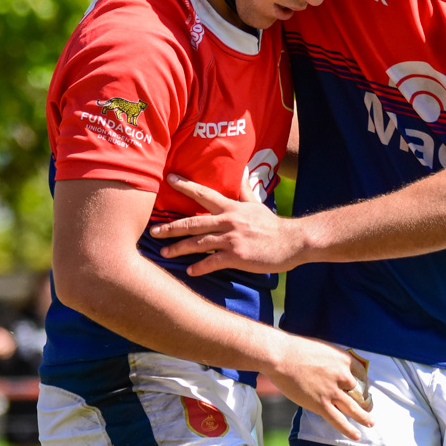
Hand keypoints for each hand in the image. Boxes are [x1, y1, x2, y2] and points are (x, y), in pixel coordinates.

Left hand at [150, 174, 308, 275]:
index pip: (204, 193)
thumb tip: (242, 173)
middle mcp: (228, 221)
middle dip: (171, 227)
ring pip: (198, 243)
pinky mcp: (237, 256)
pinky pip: (212, 262)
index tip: (169, 179)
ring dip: (179, 248)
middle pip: (193, 222)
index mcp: (231, 208)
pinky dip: (200, 267)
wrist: (293, 241)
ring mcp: (232, 239)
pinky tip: (190, 271)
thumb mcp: (257, 205)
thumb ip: (245, 191)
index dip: (185, 186)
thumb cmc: (273, 225)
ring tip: (165, 253)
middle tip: (153, 231)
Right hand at [263, 335, 372, 440]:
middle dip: (366, 400)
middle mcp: (343, 375)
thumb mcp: (323, 349)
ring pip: (354, 407)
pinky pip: (338, 420)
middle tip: (369, 406)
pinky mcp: (320, 404)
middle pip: (360, 391)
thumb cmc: (296, 349)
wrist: (280, 356)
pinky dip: (349, 429)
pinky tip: (356, 435)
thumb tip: (334, 369)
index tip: (363, 389)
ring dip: (364, 417)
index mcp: (344, 359)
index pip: (362, 374)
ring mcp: (332, 391)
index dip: (363, 383)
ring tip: (370, 423)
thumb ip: (332, 361)